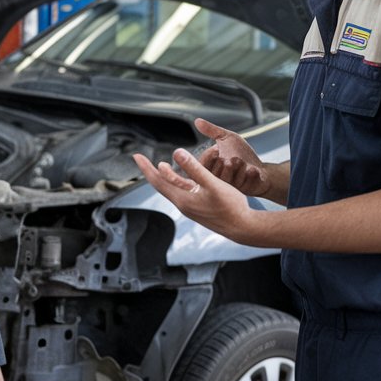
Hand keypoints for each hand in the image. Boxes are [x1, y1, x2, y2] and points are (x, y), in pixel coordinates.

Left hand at [132, 147, 275, 247]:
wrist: (243, 228)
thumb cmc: (230, 207)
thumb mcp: (212, 184)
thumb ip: (194, 168)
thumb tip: (177, 152)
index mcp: (182, 199)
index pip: (157, 181)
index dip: (146, 167)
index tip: (136, 156)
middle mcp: (183, 204)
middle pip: (161, 185)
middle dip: (151, 171)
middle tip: (141, 159)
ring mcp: (191, 207)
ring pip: (173, 189)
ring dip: (165, 176)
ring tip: (160, 166)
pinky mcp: (199, 207)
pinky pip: (184, 192)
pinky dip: (179, 182)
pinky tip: (182, 177)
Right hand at [194, 118, 271, 196]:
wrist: (260, 167)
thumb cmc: (242, 153)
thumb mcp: (226, 138)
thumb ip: (212, 131)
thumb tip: (197, 121)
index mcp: (210, 167)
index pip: (202, 165)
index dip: (209, 156)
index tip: (217, 149)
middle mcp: (217, 179)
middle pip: (215, 172)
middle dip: (226, 161)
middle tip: (232, 157)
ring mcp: (230, 187)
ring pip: (229, 177)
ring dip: (239, 166)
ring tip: (242, 162)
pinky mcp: (242, 191)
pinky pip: (244, 182)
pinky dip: (250, 173)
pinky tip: (252, 170)